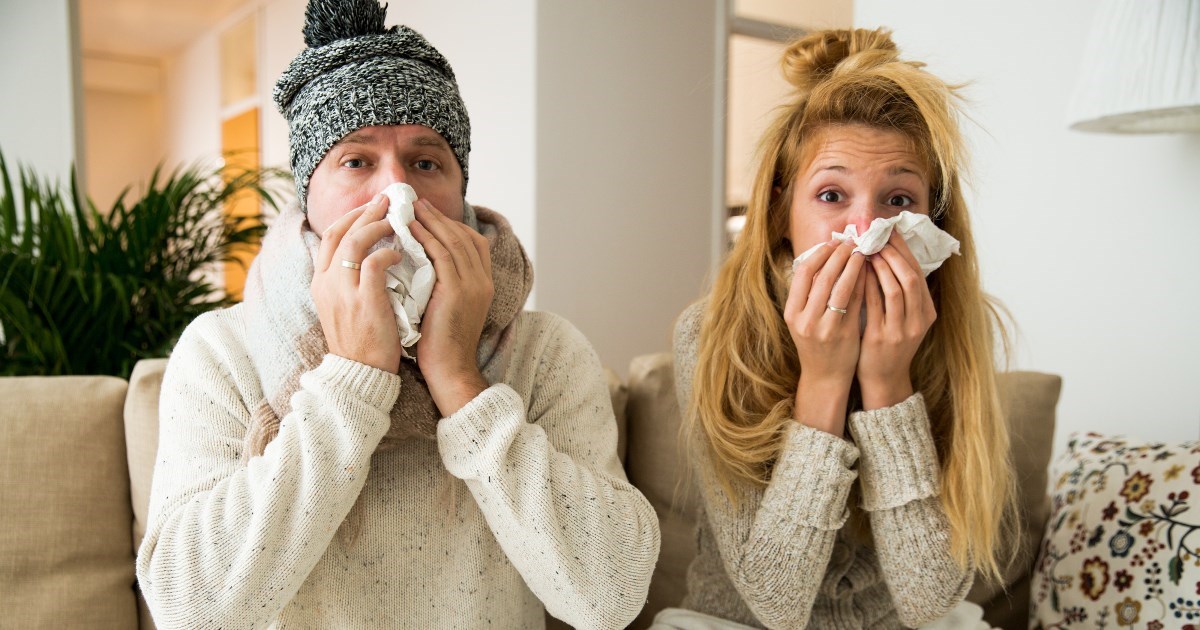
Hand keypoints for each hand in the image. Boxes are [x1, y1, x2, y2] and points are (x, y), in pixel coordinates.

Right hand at [311, 193, 403, 372]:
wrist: (360, 374)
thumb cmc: (362, 341)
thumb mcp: (346, 306)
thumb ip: (352, 280)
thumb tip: (372, 254)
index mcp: (321, 281)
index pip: (331, 235)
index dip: (352, 216)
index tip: (373, 207)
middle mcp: (326, 282)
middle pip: (341, 232)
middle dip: (366, 212)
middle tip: (389, 201)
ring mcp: (342, 292)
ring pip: (354, 242)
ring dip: (377, 226)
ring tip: (397, 221)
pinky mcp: (363, 302)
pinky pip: (374, 264)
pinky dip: (388, 253)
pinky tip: (400, 253)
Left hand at [409, 199, 494, 415]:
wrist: (450, 371)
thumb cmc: (442, 346)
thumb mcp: (447, 309)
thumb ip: (442, 286)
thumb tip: (422, 268)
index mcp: (483, 284)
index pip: (473, 243)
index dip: (452, 226)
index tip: (429, 216)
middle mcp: (482, 280)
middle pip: (464, 236)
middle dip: (439, 217)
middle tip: (416, 202)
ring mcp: (472, 284)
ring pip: (453, 240)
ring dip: (430, 220)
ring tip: (410, 207)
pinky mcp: (457, 290)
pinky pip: (440, 254)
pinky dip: (425, 236)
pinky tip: (409, 227)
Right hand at [783, 240, 866, 434]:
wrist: (825, 376)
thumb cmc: (816, 342)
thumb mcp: (803, 318)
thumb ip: (809, 293)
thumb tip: (825, 256)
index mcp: (792, 312)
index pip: (802, 273)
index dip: (819, 254)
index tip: (833, 243)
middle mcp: (805, 319)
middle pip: (822, 277)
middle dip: (839, 255)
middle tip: (852, 241)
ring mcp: (825, 327)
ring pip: (840, 287)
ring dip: (853, 265)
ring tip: (863, 252)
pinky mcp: (844, 333)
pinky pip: (855, 301)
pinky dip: (863, 282)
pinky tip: (870, 271)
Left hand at [858, 229, 935, 408]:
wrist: (884, 380)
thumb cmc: (890, 344)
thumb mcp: (906, 319)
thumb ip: (902, 293)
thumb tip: (888, 255)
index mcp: (927, 312)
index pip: (918, 273)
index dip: (903, 250)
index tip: (889, 232)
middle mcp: (918, 320)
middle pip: (909, 277)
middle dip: (893, 254)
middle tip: (876, 237)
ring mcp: (901, 330)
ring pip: (894, 289)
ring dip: (880, 266)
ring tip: (866, 250)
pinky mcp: (882, 338)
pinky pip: (874, 305)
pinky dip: (866, 285)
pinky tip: (855, 273)